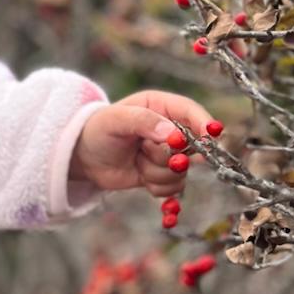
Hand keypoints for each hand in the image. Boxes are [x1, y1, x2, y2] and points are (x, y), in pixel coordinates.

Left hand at [68, 89, 217, 200]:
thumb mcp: (115, 120)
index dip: (204, 125)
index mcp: (161, 106)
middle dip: (167, 155)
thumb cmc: (97, 130)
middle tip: (143, 150)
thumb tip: (172, 135)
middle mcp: (170, 129)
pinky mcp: (163, 174)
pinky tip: (139, 175)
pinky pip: (174, 187)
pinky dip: (156, 186)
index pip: (192, 112)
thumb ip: (143, 122)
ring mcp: (169, 153)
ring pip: (181, 171)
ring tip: (136, 161)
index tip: (210, 137)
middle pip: (191, 147)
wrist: (83, 157)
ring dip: (156, 172)